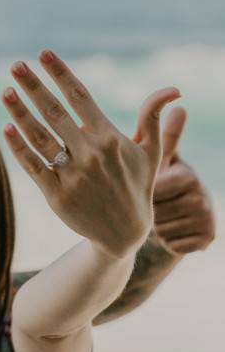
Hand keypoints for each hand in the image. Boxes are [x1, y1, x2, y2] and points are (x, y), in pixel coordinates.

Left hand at [1, 50, 178, 258]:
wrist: (124, 234)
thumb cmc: (135, 186)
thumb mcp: (150, 152)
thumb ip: (151, 118)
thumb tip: (172, 91)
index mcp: (109, 137)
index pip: (80, 97)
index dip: (61, 74)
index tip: (43, 54)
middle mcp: (90, 154)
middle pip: (55, 112)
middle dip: (34, 87)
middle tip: (15, 65)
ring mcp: (72, 175)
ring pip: (40, 138)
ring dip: (20, 113)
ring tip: (6, 91)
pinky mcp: (56, 195)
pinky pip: (33, 167)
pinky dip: (19, 148)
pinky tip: (6, 128)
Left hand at [150, 107, 215, 253]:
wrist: (176, 221)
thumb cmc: (160, 185)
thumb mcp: (159, 161)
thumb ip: (164, 136)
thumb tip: (179, 106)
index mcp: (188, 176)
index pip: (154, 189)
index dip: (144, 193)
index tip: (146, 190)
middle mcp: (203, 197)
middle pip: (158, 212)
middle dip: (146, 211)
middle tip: (147, 207)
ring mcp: (207, 219)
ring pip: (164, 231)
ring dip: (154, 229)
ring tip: (157, 219)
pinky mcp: (207, 241)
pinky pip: (174, 245)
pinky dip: (166, 242)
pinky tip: (168, 234)